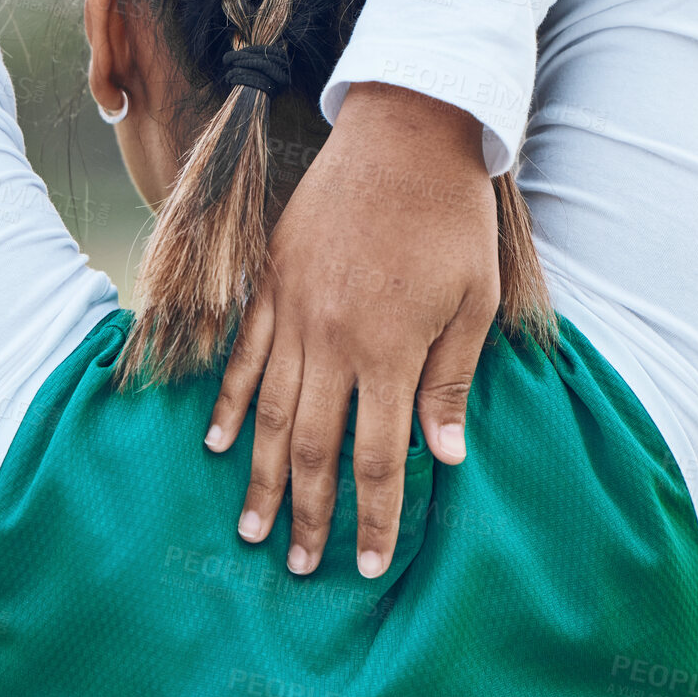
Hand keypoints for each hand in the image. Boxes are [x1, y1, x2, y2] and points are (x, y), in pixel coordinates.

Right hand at [204, 84, 500, 577]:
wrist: (407, 131)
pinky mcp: (272, 277)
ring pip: (271, 409)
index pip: (377, 456)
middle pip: (315, 445)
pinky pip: (244, 351)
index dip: (373, 517)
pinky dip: (232, 400)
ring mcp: (294, 305)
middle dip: (309, 512)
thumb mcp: (475, 302)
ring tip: (252, 526)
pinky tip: (222, 441)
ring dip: (263, 474)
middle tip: (300, 565)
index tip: (369, 564)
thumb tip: (443, 459)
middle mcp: (333, 337)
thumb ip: (450, 382)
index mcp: (391, 348)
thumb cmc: (452, 218)